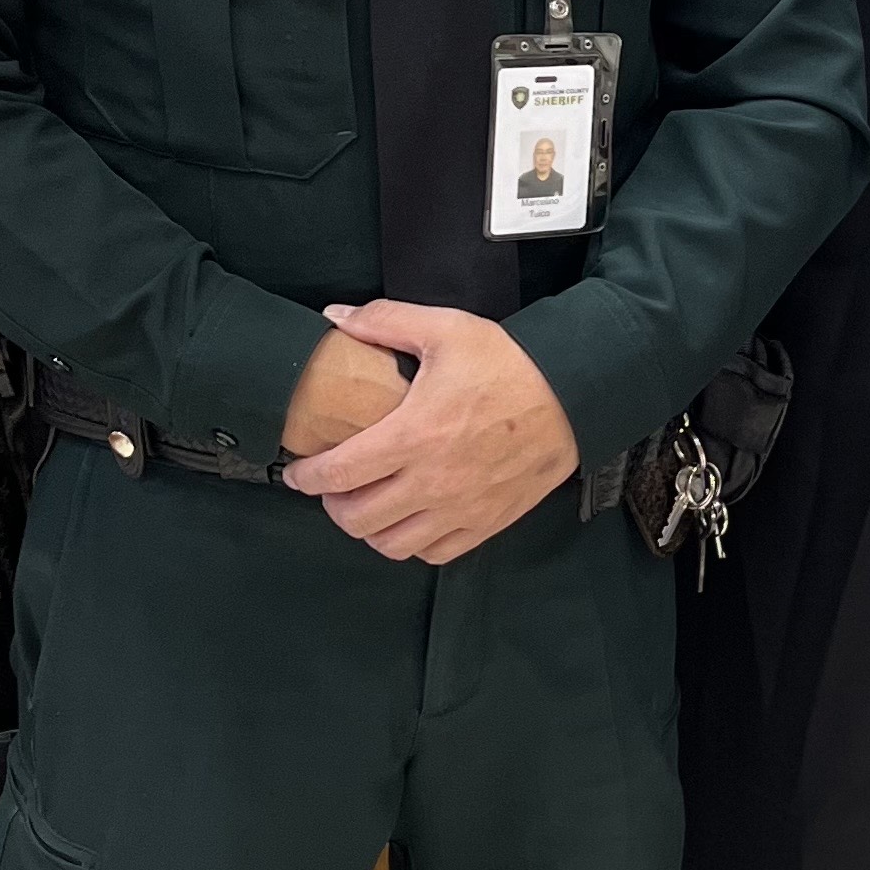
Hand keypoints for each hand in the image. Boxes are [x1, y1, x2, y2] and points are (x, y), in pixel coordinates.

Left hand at [280, 299, 579, 562]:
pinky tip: (409, 519)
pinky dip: (411, 543)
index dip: (307, 478)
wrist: (572, 395)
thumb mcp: (446, 328)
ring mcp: (460, 507)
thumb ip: (385, 322)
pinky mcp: (486, 522)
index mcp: (414, 434)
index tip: (297, 472)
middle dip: (334, 505)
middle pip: (357, 518)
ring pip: (391, 544)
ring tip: (369, 504)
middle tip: (334, 487)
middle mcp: (432, 481)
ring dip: (369, 529)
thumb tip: (335, 317)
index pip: (339, 473)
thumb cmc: (508, 362)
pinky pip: (433, 552)